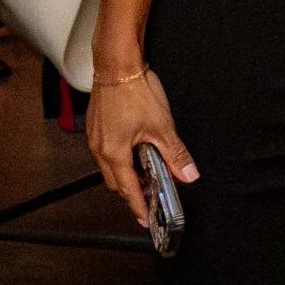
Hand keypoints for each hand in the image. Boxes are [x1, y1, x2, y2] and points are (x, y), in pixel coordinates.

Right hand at [87, 68, 198, 227]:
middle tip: (150, 198)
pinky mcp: (96, 127)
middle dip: (132, 192)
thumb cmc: (135, 92)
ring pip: (110, 167)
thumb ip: (175, 154)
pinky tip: (135, 154)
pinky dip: (121, 160)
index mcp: (114, 153)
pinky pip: (107, 152)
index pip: (127, 189)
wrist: (117, 65)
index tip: (145, 220)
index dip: (138, 206)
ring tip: (146, 176)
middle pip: (115, 181)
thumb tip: (188, 174)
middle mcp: (99, 149)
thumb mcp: (162, 127)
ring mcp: (95, 137)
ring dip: (126, 175)